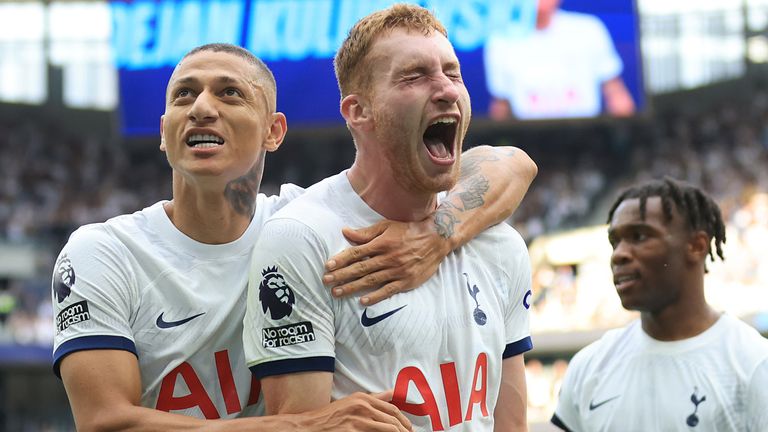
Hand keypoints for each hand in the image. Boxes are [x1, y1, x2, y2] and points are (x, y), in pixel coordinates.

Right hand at [301, 391, 412, 431]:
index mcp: (362, 398)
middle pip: (393, 419)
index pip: (392, 409)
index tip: (408, 429)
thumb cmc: (328, 417)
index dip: (404, 421)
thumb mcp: (351, 403)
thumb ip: (373, 398)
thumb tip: (392, 393)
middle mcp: (362, 406)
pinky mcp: (353, 430)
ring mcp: (358, 418)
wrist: (308, 426)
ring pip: (389, 428)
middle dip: (405, 430)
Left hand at [323, 218, 449, 304]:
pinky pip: (388, 290)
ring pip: (370, 280)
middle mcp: (388, 257)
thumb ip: (366, 232)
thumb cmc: (409, 231)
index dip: (341, 259)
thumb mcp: (387, 226)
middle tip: (326, 281)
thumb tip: (345, 232)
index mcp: (382, 243)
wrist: (436, 239)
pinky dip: (375, 296)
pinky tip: (363, 301)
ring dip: (352, 287)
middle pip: (360, 268)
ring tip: (337, 293)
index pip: (357, 252)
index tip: (328, 266)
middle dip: (342, 275)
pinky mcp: (406, 281)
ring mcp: (397, 270)